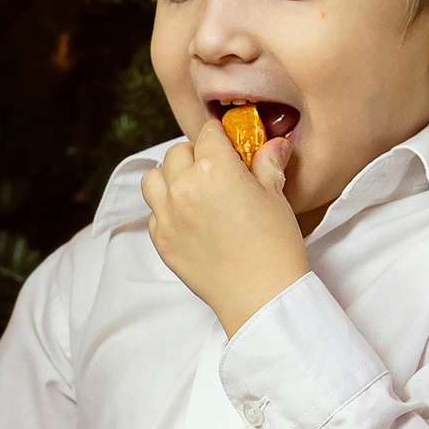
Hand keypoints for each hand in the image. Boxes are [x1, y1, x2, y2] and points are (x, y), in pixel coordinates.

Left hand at [146, 115, 307, 333]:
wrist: (260, 295)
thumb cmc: (273, 245)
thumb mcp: (274, 195)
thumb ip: (267, 163)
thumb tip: (274, 144)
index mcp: (213, 167)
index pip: (208, 133)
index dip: (221, 138)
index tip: (229, 146)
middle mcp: (182, 187)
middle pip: (178, 153)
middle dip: (196, 155)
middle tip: (216, 170)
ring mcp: (167, 215)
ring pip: (154, 178)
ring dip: (171, 177)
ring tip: (193, 189)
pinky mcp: (161, 240)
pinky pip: (154, 212)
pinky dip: (167, 208)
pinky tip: (190, 218)